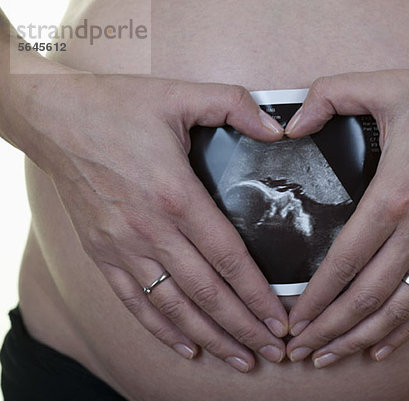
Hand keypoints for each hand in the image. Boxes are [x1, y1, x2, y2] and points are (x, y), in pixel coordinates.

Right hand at [22, 74, 288, 371]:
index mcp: (175, 195)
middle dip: (243, 327)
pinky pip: (134, 301)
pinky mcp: (101, 253)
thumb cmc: (118, 106)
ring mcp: (122, 246)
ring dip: (210, 336)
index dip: (257, 294)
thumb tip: (278, 130)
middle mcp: (149, 230)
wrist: (53, 117)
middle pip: (206, 292)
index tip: (280, 320)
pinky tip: (186, 345)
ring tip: (239, 358)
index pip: (228, 258)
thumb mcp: (181, 94)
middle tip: (272, 351)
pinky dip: (161, 328)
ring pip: (173, 306)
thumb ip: (234, 105)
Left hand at [283, 68, 408, 366]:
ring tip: (332, 356)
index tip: (293, 319)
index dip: (315, 298)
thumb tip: (290, 127)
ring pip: (398, 309)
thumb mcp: (382, 85)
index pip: (344, 263)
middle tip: (300, 350)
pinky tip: (382, 347)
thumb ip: (328, 95)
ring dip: (361, 338)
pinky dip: (406, 330)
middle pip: (366, 296)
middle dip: (329, 329)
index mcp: (393, 196)